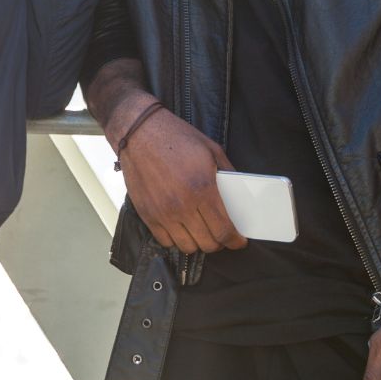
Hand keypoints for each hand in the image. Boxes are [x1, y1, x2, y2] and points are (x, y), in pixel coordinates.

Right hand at [113, 97, 245, 254]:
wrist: (139, 132)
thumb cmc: (176, 138)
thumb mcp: (211, 150)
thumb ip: (229, 173)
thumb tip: (241, 195)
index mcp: (202, 188)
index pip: (223, 230)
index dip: (234, 241)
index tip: (238, 241)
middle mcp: (182, 205)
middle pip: (207, 243)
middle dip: (219, 242)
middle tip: (221, 233)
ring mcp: (162, 213)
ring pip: (187, 247)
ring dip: (198, 243)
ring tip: (202, 231)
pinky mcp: (147, 214)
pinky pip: (166, 241)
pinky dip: (177, 239)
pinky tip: (182, 228)